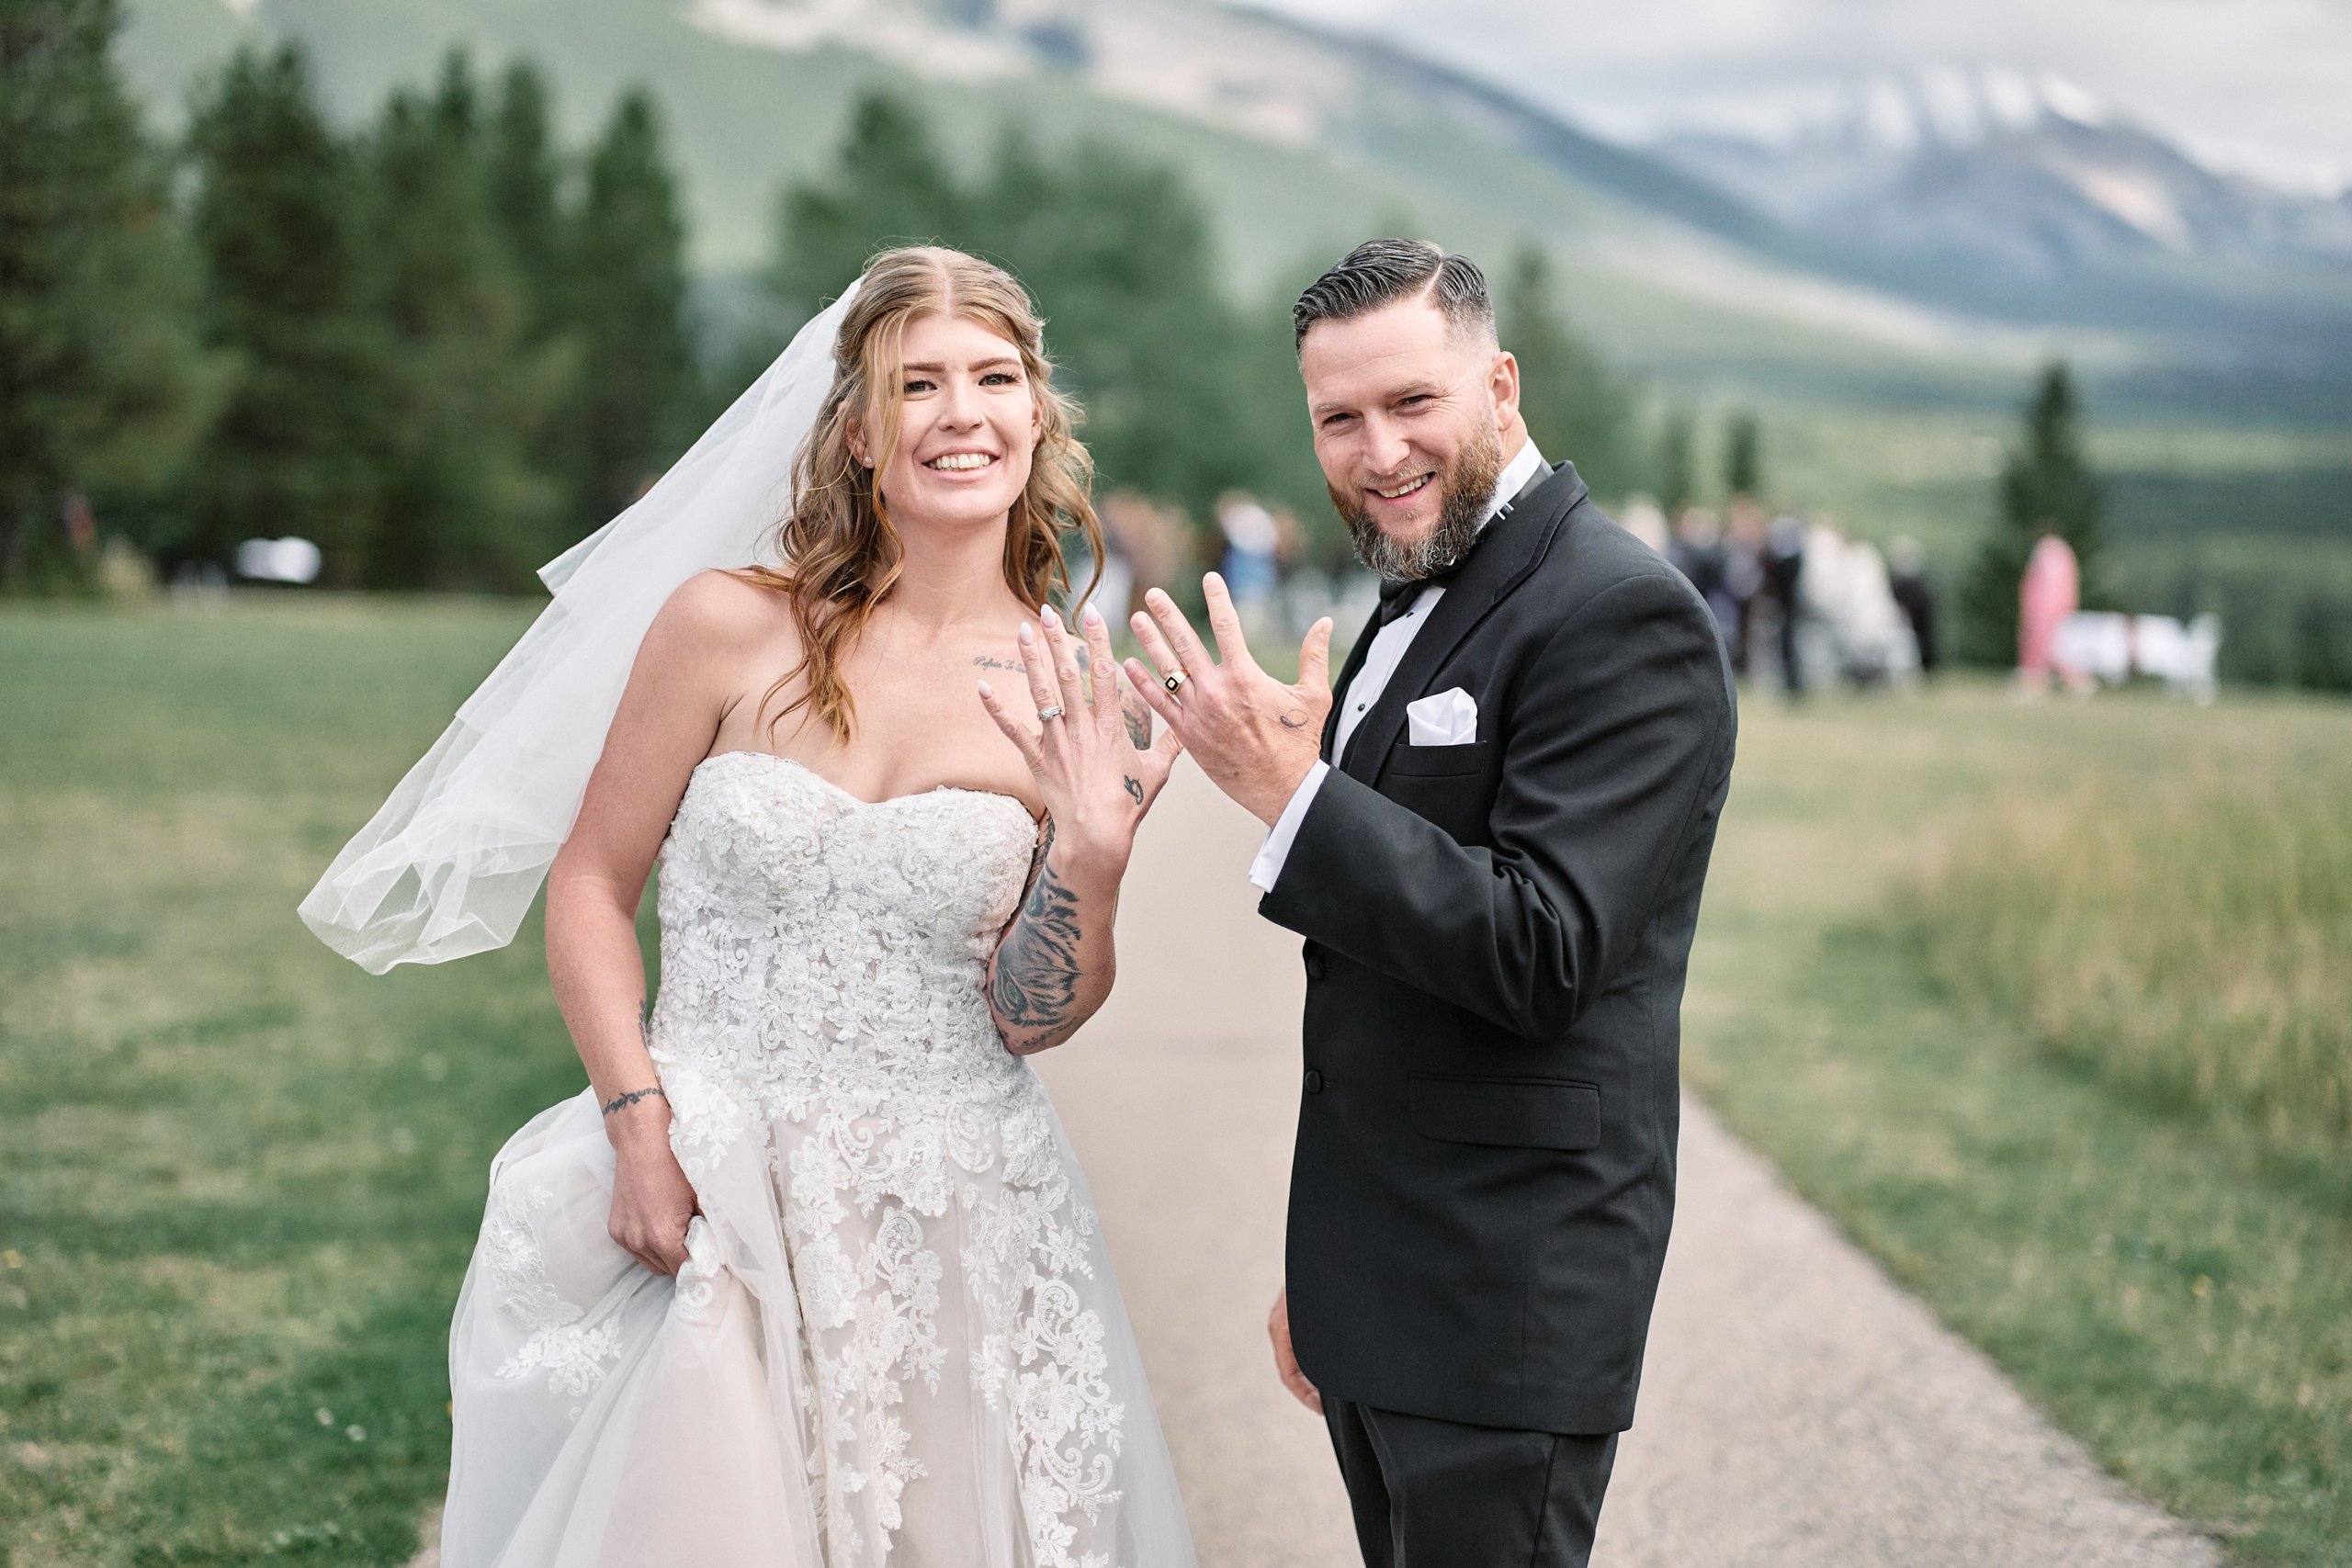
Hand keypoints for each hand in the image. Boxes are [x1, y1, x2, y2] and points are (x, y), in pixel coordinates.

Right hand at [606, 1101, 697, 1276]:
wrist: (642, 1141)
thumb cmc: (673, 1164)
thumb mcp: (701, 1196)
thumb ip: (711, 1227)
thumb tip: (723, 1246)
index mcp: (662, 1237)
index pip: (685, 1271)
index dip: (702, 1268)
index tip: (713, 1263)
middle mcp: (639, 1242)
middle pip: (668, 1271)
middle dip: (684, 1261)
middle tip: (699, 1244)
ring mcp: (624, 1237)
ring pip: (651, 1263)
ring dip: (666, 1256)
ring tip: (680, 1233)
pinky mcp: (616, 1230)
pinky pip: (637, 1250)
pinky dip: (650, 1246)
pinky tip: (661, 1226)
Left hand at [980, 603, 1183, 869]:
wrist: (1097, 835)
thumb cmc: (1129, 804)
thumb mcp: (1156, 772)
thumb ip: (1171, 744)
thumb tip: (1190, 727)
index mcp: (1111, 726)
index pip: (1103, 672)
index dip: (1097, 640)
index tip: (1092, 613)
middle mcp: (1081, 727)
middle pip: (1067, 674)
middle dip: (1057, 640)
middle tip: (1047, 610)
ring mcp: (1056, 742)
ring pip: (1042, 693)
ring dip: (1031, 660)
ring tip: (1023, 631)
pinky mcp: (1037, 759)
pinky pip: (1012, 730)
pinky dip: (996, 708)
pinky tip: (982, 685)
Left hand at [1124, 575, 1332, 826]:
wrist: (1282, 789)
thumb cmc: (1300, 743)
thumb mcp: (1314, 696)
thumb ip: (1315, 655)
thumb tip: (1325, 622)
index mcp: (1246, 676)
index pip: (1226, 625)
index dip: (1217, 598)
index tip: (1209, 578)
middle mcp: (1217, 691)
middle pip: (1186, 643)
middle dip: (1168, 615)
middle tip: (1153, 594)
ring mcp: (1198, 713)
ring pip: (1168, 670)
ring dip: (1150, 642)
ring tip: (1137, 619)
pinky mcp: (1188, 735)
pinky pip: (1160, 704)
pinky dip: (1143, 684)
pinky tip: (1129, 666)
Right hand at [1268, 1288, 1321, 1413]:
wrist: (1323, 1243)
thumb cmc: (1327, 1279)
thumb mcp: (1324, 1319)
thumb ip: (1325, 1344)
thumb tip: (1333, 1376)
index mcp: (1284, 1329)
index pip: (1289, 1376)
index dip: (1306, 1397)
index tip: (1322, 1410)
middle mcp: (1278, 1322)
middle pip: (1291, 1366)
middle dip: (1310, 1386)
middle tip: (1330, 1402)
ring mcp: (1283, 1313)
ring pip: (1294, 1351)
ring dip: (1311, 1368)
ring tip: (1333, 1381)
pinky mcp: (1292, 1305)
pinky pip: (1298, 1337)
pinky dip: (1311, 1351)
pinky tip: (1332, 1353)